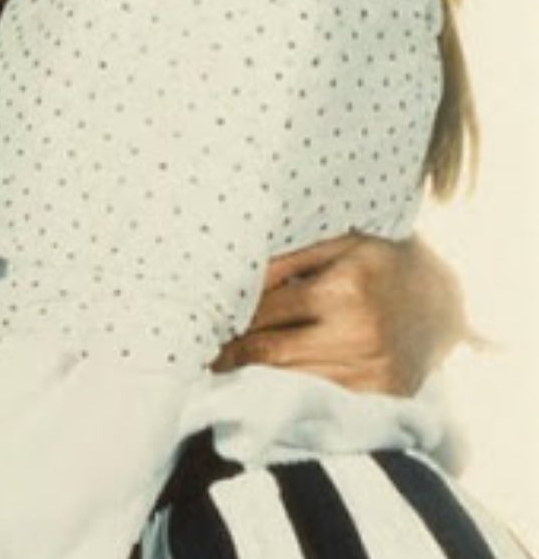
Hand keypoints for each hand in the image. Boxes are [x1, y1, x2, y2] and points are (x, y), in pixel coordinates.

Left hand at [212, 233, 469, 394]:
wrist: (443, 297)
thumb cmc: (380, 259)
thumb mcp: (339, 241)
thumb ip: (289, 260)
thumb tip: (235, 281)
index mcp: (343, 289)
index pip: (264, 312)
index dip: (227, 319)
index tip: (196, 323)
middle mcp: (359, 334)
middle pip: (270, 354)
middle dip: (228, 354)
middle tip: (196, 353)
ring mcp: (373, 372)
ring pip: (290, 381)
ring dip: (250, 377)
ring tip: (218, 367)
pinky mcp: (380, 396)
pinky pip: (319, 397)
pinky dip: (287, 392)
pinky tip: (262, 384)